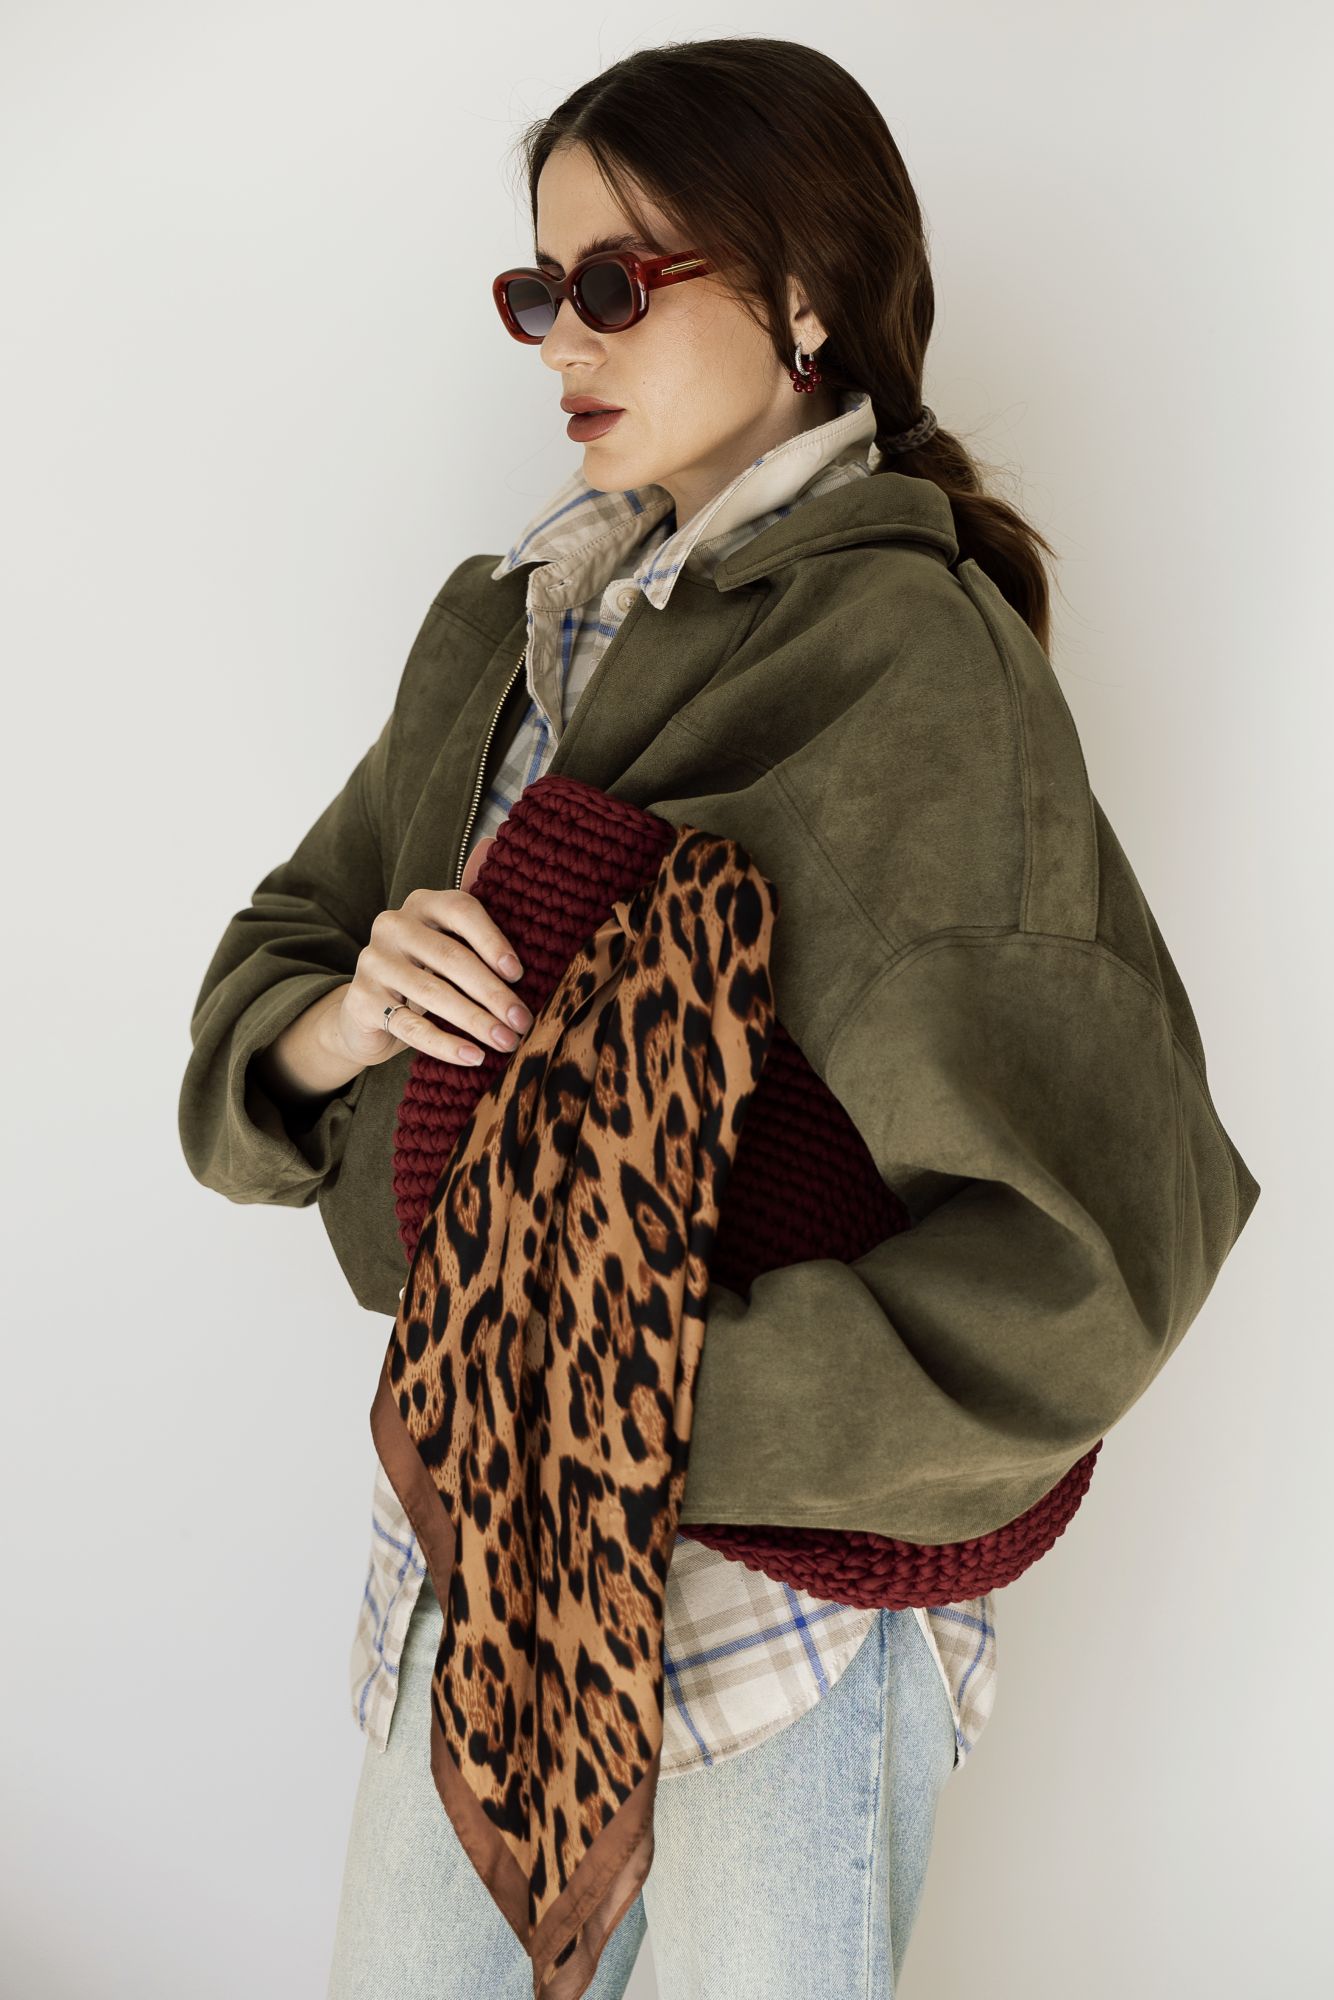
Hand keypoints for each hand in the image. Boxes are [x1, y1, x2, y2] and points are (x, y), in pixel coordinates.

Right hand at [332, 838, 530, 1067]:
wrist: (369, 1013)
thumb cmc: (426, 973)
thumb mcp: (451, 941)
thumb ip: (475, 909)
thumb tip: (498, 838)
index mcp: (422, 903)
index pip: (462, 911)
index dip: (494, 941)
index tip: (521, 974)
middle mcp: (393, 925)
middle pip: (452, 958)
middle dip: (493, 993)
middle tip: (523, 1021)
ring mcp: (373, 962)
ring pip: (433, 994)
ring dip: (476, 1022)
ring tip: (507, 1043)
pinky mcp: (362, 1000)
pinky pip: (411, 1026)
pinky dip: (446, 1045)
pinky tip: (474, 1057)